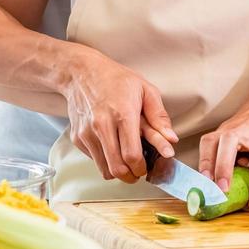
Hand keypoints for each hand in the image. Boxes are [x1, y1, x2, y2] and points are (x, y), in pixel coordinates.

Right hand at [61, 48, 177, 182]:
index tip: (146, 167)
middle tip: (137, 170)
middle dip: (131, 176)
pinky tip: (111, 146)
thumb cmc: (115, 79)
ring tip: (125, 160)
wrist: (81, 72)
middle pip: (117, 168)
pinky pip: (94, 160)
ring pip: (104, 169)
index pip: (132, 156)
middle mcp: (102, 125)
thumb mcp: (145, 90)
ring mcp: (87, 133)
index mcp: (122, 114)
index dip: (142, 168)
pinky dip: (104, 160)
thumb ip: (159, 117)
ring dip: (117, 171)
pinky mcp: (77, 137)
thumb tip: (171, 140)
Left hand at [198, 90, 248, 209]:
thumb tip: (210, 181)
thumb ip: (221, 151)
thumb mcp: (230, 130)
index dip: (205, 163)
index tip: (205, 181)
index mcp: (227, 131)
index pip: (209, 144)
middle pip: (229, 151)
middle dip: (223, 172)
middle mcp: (244, 133)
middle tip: (224, 191)